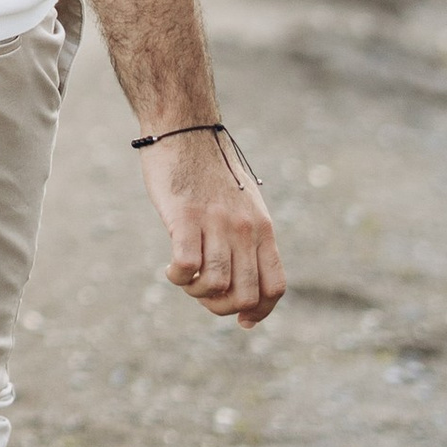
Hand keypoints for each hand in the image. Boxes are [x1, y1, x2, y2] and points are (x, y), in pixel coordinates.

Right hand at [138, 127, 283, 326]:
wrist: (185, 127)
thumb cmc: (210, 166)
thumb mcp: (243, 201)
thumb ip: (248, 235)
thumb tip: (243, 273)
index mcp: (263, 228)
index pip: (275, 287)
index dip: (261, 312)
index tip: (242, 320)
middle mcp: (245, 229)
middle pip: (245, 295)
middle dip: (222, 309)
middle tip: (203, 294)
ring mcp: (216, 223)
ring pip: (216, 286)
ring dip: (197, 294)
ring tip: (185, 279)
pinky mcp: (185, 217)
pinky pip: (187, 267)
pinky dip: (178, 278)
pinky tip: (171, 269)